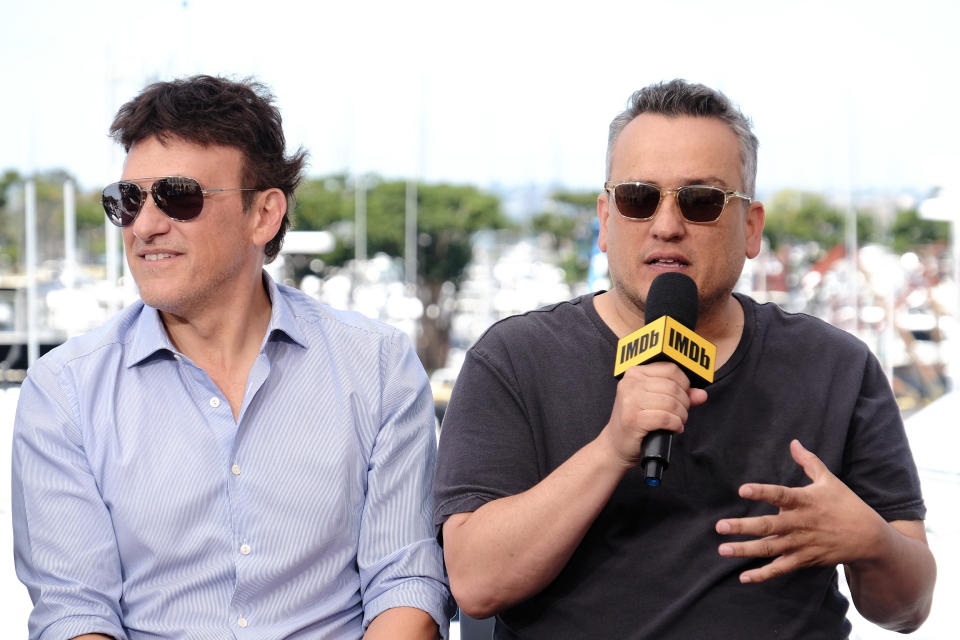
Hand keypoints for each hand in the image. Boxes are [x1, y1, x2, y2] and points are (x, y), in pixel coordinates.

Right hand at [600, 362, 707, 468]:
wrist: (615, 445)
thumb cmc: (636, 421)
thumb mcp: (656, 402)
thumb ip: (680, 395)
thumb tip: (702, 394)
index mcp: (635, 373)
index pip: (671, 369)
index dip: (684, 384)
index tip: (683, 397)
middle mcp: (630, 383)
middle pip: (673, 387)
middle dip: (684, 403)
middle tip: (681, 414)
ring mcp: (630, 400)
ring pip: (671, 402)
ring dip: (681, 415)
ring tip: (677, 422)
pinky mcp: (633, 419)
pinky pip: (666, 418)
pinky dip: (675, 425)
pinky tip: (674, 428)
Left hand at [715, 439, 888, 583]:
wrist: (869, 538)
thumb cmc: (846, 504)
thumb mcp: (829, 480)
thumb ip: (808, 461)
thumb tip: (794, 442)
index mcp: (805, 501)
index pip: (780, 495)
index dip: (762, 492)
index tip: (742, 490)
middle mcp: (800, 523)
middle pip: (768, 526)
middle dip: (743, 527)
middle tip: (720, 526)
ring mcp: (801, 544)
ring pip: (770, 549)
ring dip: (745, 550)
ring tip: (723, 549)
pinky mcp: (804, 559)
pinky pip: (781, 568)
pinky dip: (763, 574)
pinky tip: (744, 577)